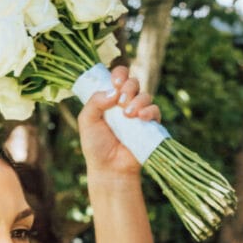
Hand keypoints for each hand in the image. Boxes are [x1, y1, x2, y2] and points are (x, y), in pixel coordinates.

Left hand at [78, 64, 161, 187]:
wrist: (109, 168)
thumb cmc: (96, 145)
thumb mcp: (87, 120)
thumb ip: (95, 102)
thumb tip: (113, 91)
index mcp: (110, 98)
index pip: (118, 76)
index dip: (119, 75)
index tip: (115, 83)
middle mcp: (125, 103)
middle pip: (133, 82)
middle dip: (128, 87)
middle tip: (120, 102)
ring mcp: (138, 114)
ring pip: (145, 95)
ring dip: (137, 101)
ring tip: (128, 115)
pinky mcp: (150, 126)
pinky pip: (155, 111)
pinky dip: (149, 111)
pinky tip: (140, 118)